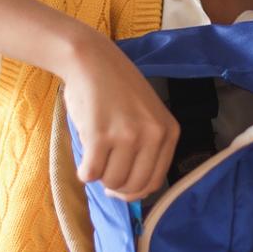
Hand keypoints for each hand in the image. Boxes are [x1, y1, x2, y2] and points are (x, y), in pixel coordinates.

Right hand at [60, 31, 178, 200]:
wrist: (91, 60)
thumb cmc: (115, 89)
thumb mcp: (146, 116)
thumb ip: (146, 149)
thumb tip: (127, 191)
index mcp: (169, 131)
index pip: (155, 181)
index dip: (134, 190)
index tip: (120, 186)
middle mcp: (153, 135)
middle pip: (133, 186)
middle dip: (115, 185)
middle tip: (103, 170)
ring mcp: (128, 136)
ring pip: (111, 181)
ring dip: (98, 174)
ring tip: (95, 153)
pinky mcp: (100, 136)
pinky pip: (90, 173)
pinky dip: (83, 171)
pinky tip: (84, 156)